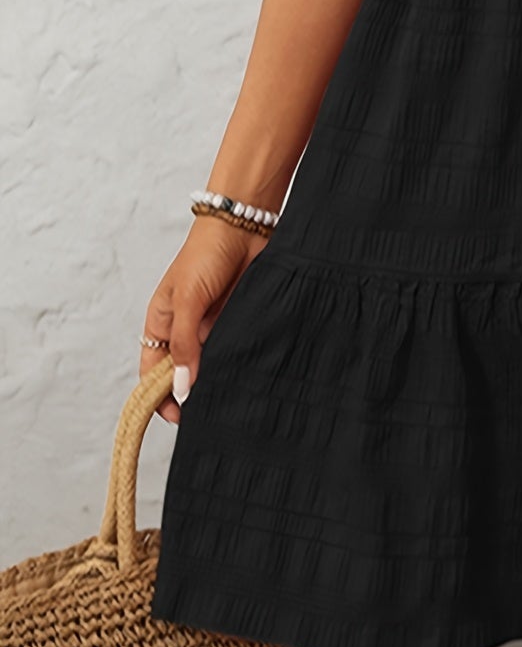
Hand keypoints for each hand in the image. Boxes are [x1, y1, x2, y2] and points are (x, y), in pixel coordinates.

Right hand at [140, 217, 266, 423]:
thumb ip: (185, 344)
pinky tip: (245, 378)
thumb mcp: (188, 301)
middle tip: (205, 415)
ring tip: (226, 402)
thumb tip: (180, 388)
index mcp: (161, 324)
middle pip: (181, 373)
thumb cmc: (205, 255)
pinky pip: (233, 351)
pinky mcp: (237, 322)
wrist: (244, 228)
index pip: (152, 371)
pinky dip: (236, 365)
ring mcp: (212, 327)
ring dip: (215, 381)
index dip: (158, 396)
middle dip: (189, 394)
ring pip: (210, 366)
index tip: (174, 418)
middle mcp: (185, 329)